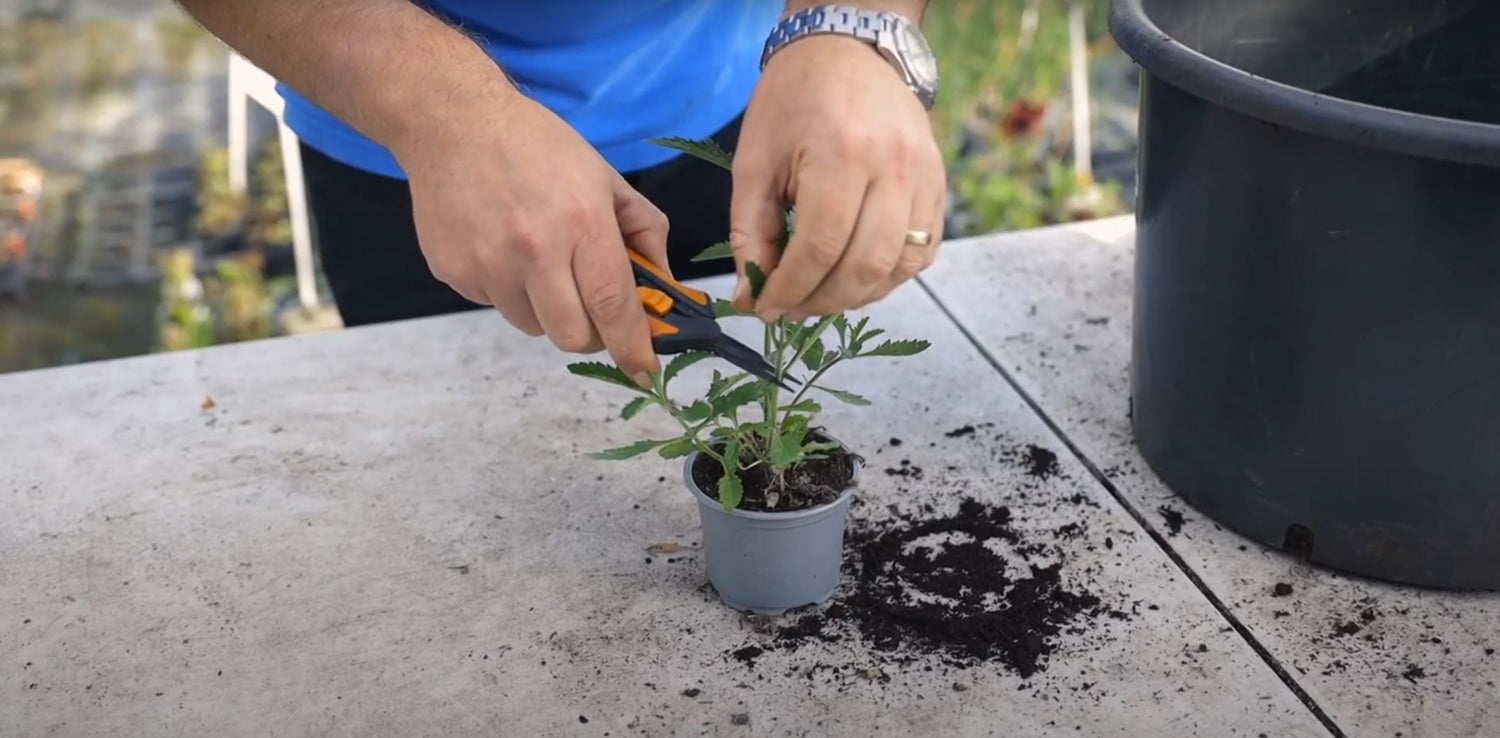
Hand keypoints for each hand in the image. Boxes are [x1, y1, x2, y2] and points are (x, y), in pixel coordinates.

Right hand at [396, 93, 668, 382]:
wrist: (452, 121)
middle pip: (572, 336)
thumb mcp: (604, 177)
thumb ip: (642, 233)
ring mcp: (487, 263)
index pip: (614, 306)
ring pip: (533, 326)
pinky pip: (495, 305)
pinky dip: (508, 291)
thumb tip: (663, 286)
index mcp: (580, 222)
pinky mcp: (454, 271)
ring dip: (547, 309)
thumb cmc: (536, 145)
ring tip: (540, 261)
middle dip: (591, 332)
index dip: (634, 347)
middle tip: (592, 308)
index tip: (646, 371)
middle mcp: (533, 249)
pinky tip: (503, 246)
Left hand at [729, 33, 945, 320]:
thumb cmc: (793, 100)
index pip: (821, 248)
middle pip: (865, 265)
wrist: (848, 50)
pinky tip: (856, 275)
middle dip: (823, 300)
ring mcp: (925, 176)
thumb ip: (750, 234)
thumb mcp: (754, 163)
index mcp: (842, 155)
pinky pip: (923, 250)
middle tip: (791, 308)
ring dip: (858, 294)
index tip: (766, 308)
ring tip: (821, 294)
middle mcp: (894, 168)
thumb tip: (749, 298)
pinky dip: (890, 275)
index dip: (792, 289)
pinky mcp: (939, 183)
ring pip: (900, 266)